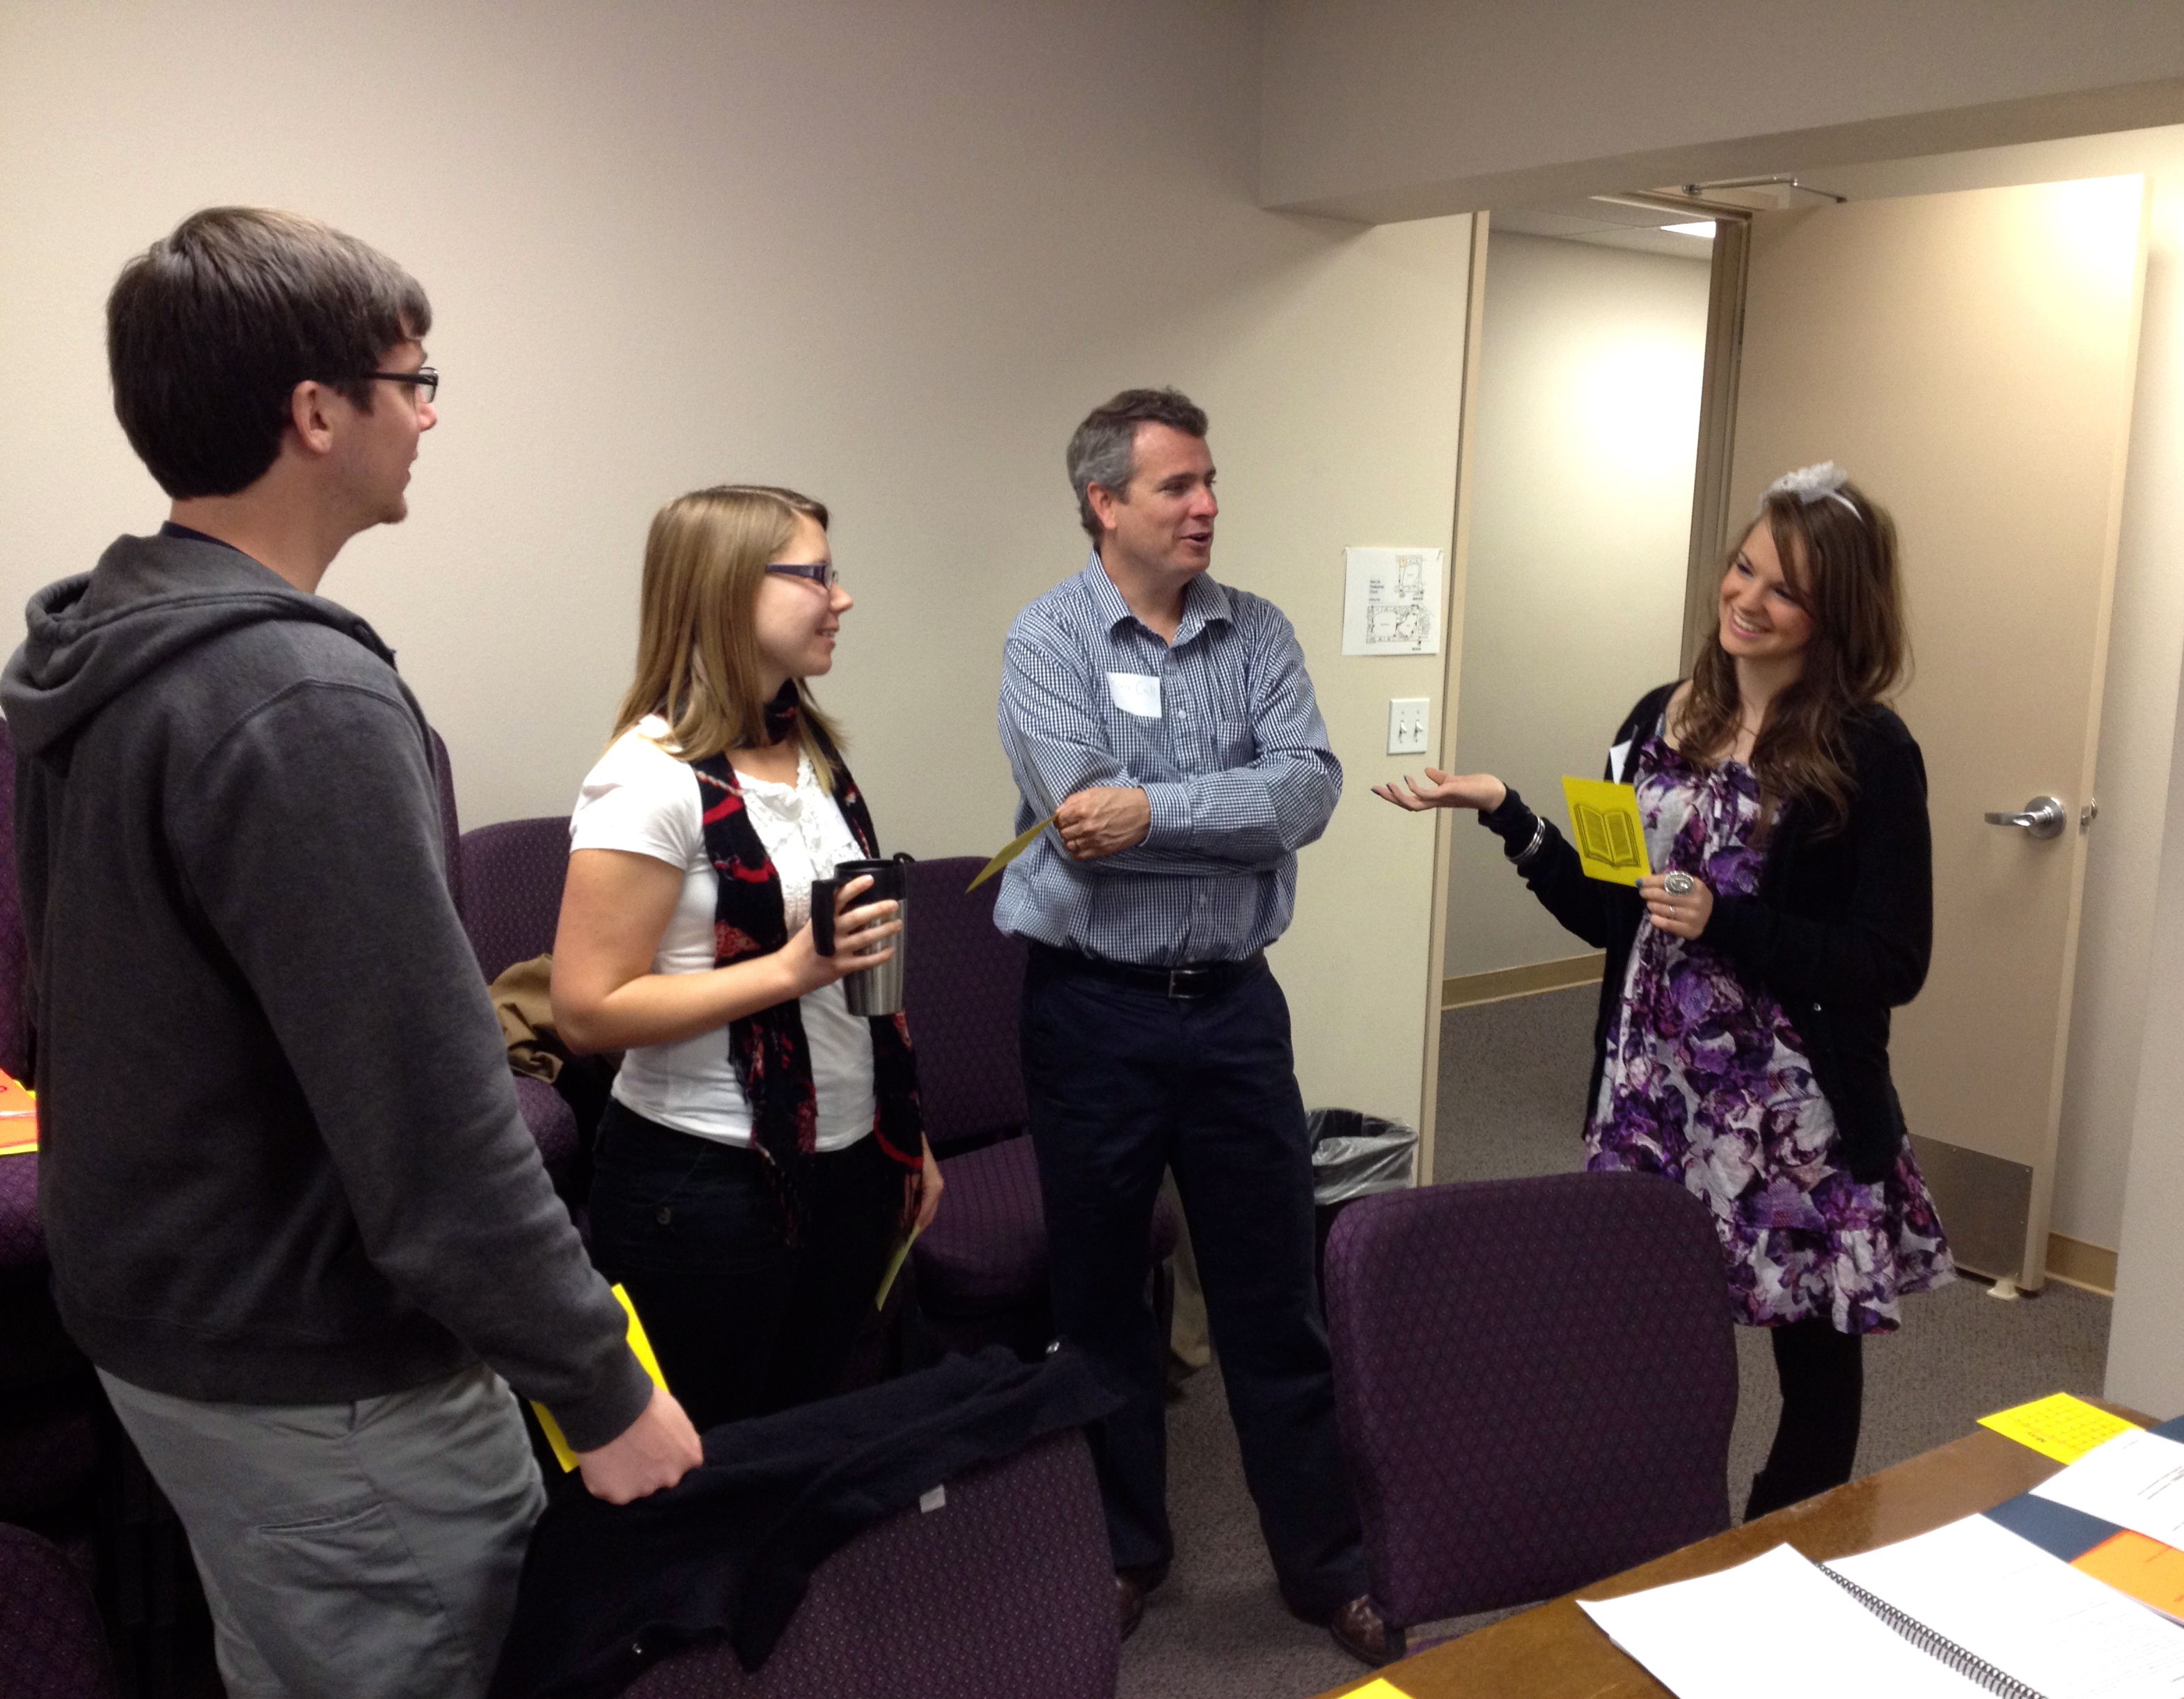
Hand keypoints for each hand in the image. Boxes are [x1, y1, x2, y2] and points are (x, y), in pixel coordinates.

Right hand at [576, 1385, 701, 1503]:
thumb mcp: (675, 1414)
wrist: (613, 1406)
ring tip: (613, 1453)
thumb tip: (673, 1445)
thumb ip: (680, 1438)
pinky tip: (601, 1462)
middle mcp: (671, 1478)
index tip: (652, 1447)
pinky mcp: (619, 1495)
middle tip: (631, 1449)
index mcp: (689, 1456)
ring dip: (626, 1476)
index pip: (681, 1465)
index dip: (665, 1456)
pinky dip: (605, 1480)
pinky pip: (611, 1491)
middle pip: (660, 1478)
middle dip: (648, 1468)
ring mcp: (645, 1489)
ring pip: (635, 1487)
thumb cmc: (644, 1402)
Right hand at [775, 875, 900, 996]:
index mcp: (823, 918)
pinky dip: (880, 956)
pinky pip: (865, 960)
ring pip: (865, 938)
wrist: (789, 972)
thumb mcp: (814, 925)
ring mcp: (837, 950)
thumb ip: (833, 916)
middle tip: (894, 904)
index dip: (854, 887)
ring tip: (897, 924)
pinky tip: (890, 949)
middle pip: (857, 917)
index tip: (870, 879)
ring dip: (884, 930)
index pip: (839, 898)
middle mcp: (831, 932)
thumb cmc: (804, 945)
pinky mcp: (841, 966)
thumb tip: (857, 904)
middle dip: (877, 909)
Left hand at [903, 1137, 943, 1235]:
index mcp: (935, 1188)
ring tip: (903, 1226)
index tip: (904, 1238)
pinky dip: (918, 1209)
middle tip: (902, 1235)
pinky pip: (925, 1201)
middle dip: (917, 1225)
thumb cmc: (907, 1157)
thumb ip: (907, 1202)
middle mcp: (938, 1188)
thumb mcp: (905, 1181)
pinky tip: (908, 1212)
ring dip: (917, 1217)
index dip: (915, 1227)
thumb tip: (905, 1221)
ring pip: (928, 1208)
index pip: (925, 1214)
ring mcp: (936, 1185)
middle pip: (929, 1214)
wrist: (909, 1135)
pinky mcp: (931, 1182)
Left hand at [1055, 786, 1149, 858]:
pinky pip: (1080, 855)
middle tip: (1071, 826)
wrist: (1143, 812)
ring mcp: (1093, 839)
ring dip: (1069, 840)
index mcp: (1082, 809)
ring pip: (1069, 845)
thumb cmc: (1121, 799)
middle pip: (1063, 832)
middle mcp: (1086, 826)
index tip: (1064, 818)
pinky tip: (1080, 845)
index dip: (1060, 818)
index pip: (1058, 819)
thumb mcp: (1096, 792)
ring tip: (1076, 835)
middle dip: (1065, 829)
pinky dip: (1076, 852)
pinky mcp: (1101, 849)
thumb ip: (1074, 800)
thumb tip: (1060, 809)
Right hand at [1371, 769, 1507, 812]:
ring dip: (1399, 795)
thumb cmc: (1478, 789)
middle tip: (1375, 789)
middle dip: (1390, 798)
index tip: (1381, 788)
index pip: (1411, 799)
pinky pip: (1428, 794)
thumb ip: (1439, 778)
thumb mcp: (1454, 781)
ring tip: (1388, 785)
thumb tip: (1426, 771)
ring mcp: (1442, 798)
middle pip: (1408, 804)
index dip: (1395, 796)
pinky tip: (1408, 779)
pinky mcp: (1450, 792)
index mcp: (1436, 798)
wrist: (1495, 794)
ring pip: (1415, 803)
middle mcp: (1437, 801)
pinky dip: (1416, 789)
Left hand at [1638, 872, 1713, 938]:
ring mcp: (1693, 916)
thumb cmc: (1694, 898)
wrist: (1712, 919)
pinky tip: (1653, 916)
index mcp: (1696, 885)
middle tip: (1643, 892)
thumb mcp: (1689, 885)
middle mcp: (1696, 900)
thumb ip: (1672, 881)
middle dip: (1648, 893)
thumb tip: (1645, 880)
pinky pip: (1666, 924)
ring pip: (1663, 909)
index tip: (1640, 881)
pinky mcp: (1689, 929)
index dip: (1651, 881)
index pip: (1669, 880)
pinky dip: (1656, 919)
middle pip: (1664, 895)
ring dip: (1651, 905)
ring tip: (1650, 904)